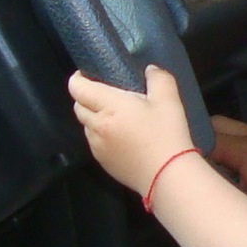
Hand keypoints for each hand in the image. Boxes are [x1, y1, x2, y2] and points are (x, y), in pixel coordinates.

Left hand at [67, 66, 194, 194]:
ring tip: (116, 116)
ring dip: (94, 118)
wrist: (168, 176)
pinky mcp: (103, 163)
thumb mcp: (169, 100)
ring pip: (86, 126)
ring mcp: (97, 147)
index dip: (77, 78)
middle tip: (105, 93)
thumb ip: (158, 78)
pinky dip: (101, 135)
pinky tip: (121, 137)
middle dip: (86, 97)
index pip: (78, 89)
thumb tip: (150, 70)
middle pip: (78, 106)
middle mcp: (97, 126)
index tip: (87, 74)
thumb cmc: (167, 135)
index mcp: (109, 107)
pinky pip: (94, 143)